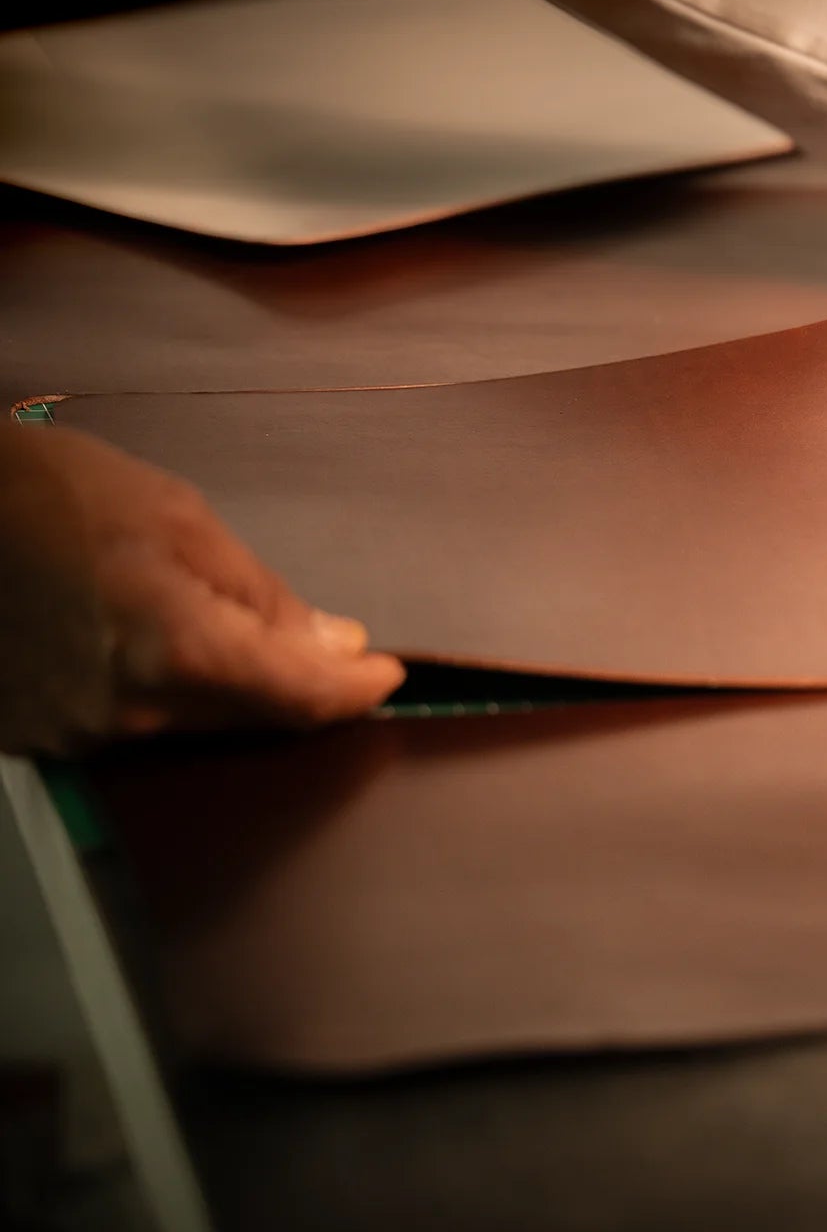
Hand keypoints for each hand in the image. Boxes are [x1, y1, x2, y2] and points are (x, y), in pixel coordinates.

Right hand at [0, 426, 402, 755]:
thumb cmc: (49, 492)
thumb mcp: (180, 518)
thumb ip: (264, 596)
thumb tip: (334, 644)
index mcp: (178, 652)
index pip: (303, 699)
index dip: (357, 691)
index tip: (386, 673)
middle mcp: (132, 713)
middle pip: (253, 721)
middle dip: (299, 686)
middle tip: (329, 647)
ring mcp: (78, 736)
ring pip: (194, 726)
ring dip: (229, 690)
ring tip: (229, 632)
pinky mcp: (36, 739)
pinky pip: (131, 726)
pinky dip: (164, 694)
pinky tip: (155, 648)